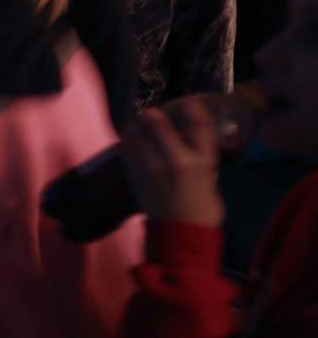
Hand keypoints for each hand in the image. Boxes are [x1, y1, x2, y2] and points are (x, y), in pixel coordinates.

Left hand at [120, 100, 224, 226]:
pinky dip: (128, 142)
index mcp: (201, 162)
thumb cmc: (203, 209)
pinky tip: (131, 141)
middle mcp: (175, 160)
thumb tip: (191, 142)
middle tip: (153, 114)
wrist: (181, 236)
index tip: (189, 102)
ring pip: (135, 133)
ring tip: (138, 125)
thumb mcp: (211, 179)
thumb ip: (201, 158)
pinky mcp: (135, 176)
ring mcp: (151, 167)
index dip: (193, 107)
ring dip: (136, 126)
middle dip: (154, 114)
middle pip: (156, 121)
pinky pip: (127, 150)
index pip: (198, 124)